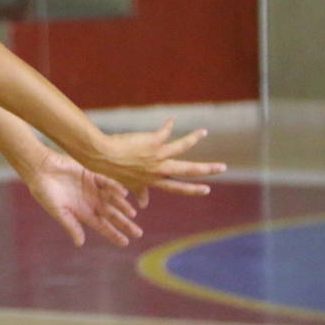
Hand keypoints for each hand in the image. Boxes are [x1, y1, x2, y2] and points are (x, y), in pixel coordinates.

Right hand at [25, 148, 141, 246]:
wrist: (39, 168)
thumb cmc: (44, 191)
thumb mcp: (57, 211)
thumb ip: (70, 225)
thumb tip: (80, 244)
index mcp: (81, 212)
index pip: (101, 226)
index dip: (113, 234)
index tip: (125, 243)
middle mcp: (89, 201)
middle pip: (111, 215)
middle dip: (124, 224)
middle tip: (138, 233)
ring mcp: (91, 188)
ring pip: (112, 199)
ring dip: (122, 206)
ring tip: (132, 214)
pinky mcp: (91, 174)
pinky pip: (106, 182)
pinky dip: (115, 187)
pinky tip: (123, 194)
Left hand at [83, 117, 226, 205]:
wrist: (101, 156)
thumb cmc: (112, 170)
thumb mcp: (128, 184)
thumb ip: (139, 192)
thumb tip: (143, 205)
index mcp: (154, 180)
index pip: (177, 187)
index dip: (192, 189)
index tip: (206, 189)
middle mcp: (159, 169)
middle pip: (188, 170)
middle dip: (207, 169)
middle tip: (223, 167)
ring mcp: (157, 155)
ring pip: (182, 147)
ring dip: (194, 138)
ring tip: (204, 132)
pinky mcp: (153, 141)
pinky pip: (166, 131)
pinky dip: (169, 125)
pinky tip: (172, 119)